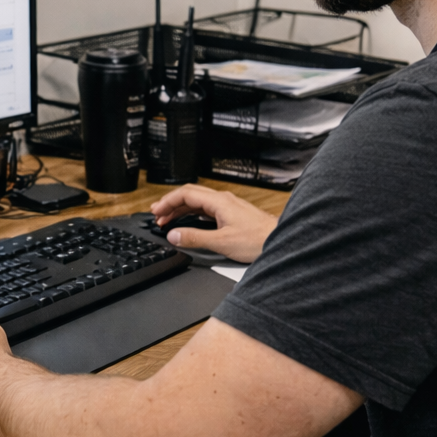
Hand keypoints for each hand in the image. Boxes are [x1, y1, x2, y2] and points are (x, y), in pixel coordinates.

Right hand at [150, 184, 277, 262]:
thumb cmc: (257, 240)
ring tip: (167, 219)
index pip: (185, 194)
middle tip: (157, 215)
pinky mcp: (231, 213)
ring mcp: (227, 205)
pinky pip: (206, 208)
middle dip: (171, 203)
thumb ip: (195, 238)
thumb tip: (174, 235)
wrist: (280, 240)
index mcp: (218, 202)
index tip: (156, 212)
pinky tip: (188, 221)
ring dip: (181, 209)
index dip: (167, 202)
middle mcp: (222, 200)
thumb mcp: (221, 242)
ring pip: (198, 201)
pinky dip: (192, 213)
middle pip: (190, 194)